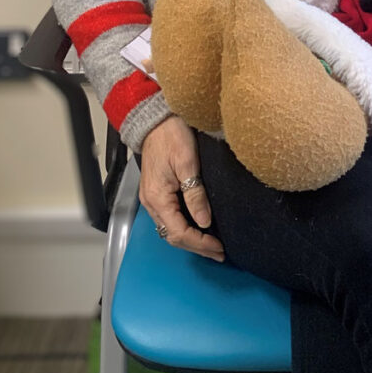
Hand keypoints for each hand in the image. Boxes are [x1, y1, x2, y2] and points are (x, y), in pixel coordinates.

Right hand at [139, 115, 224, 260]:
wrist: (156, 119)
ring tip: (212, 245)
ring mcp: (152, 198)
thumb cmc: (171, 135)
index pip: (179, 232)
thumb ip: (195, 194)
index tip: (219, 247)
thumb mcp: (187, 162)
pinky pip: (170, 218)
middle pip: (173, 236)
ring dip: (191, 240)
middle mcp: (152, 203)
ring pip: (170, 229)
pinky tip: (199, 228)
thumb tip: (205, 221)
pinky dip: (185, 228)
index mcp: (158, 198)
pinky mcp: (157, 192)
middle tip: (219, 253)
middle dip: (197, 246)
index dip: (200, 243)